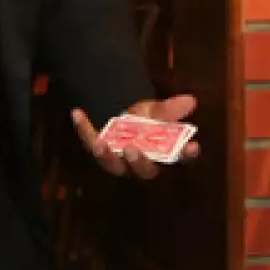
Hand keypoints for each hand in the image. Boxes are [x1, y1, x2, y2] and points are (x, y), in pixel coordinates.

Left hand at [71, 94, 199, 178]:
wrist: (121, 113)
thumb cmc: (145, 119)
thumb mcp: (157, 111)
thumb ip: (169, 109)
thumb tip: (190, 100)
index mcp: (162, 153)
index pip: (179, 158)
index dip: (186, 154)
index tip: (192, 147)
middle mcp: (141, 162)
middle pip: (144, 170)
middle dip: (138, 162)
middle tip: (133, 150)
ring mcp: (118, 159)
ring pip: (113, 165)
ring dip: (106, 156)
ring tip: (100, 144)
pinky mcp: (98, 149)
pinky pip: (89, 141)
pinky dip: (83, 128)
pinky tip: (77, 113)